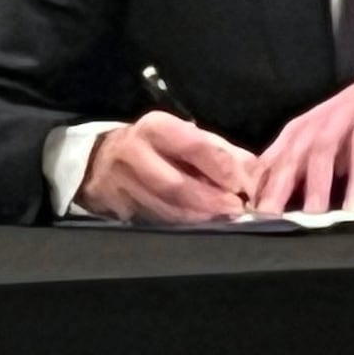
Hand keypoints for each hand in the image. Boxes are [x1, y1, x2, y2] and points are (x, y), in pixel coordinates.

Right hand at [75, 113, 259, 223]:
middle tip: (236, 210)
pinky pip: (156, 221)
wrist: (99, 161)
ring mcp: (122, 184)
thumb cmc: (155, 145)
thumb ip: (219, 151)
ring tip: (223, 220)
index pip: (194, 146)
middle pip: (176, 184)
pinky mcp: (119, 208)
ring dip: (199, 218)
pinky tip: (201, 226)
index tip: (243, 184)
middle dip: (211, 200)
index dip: (222, 167)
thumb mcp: (183, 135)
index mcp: (156, 128)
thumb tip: (254, 172)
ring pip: (166, 208)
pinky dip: (183, 226)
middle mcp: (135, 153)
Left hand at [252, 65, 353, 212]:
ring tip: (314, 213)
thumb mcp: (331, 143)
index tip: (252, 209)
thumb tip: (284, 200)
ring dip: (317, 183)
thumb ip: (309, 167)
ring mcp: (346, 115)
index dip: (260, 181)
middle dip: (279, 184)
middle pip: (292, 152)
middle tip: (270, 213)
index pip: (275, 154)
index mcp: (304, 127)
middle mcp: (319, 119)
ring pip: (324, 150)